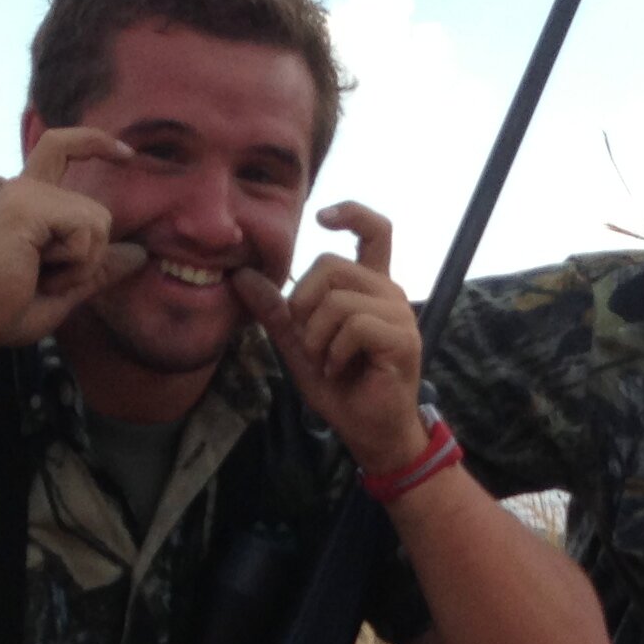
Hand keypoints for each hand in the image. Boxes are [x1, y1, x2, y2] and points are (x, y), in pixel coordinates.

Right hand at [0, 127, 145, 355]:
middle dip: (86, 262)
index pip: (62, 149)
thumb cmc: (2, 311)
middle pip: (100, 215)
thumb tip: (139, 254)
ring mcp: (23, 192)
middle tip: (40, 279)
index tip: (129, 155)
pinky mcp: (26, 203)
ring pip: (97, 223)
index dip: (96, 142)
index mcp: (28, 203)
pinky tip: (33, 268)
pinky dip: (72, 263)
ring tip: (33, 274)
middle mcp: (24, 189)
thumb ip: (97, 268)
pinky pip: (87, 229)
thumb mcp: (63, 290)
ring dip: (78, 266)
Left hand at [230, 203, 430, 473]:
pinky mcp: (402, 339)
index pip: (375, 230)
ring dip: (317, 337)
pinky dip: (334, 352)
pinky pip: (353, 325)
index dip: (350, 212)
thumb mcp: (298, 344)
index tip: (321, 218)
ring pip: (338, 298)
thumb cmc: (341, 389)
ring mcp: (399, 315)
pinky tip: (339, 370)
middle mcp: (389, 293)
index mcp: (369, 287)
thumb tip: (241, 275)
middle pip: (332, 265)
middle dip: (303, 304)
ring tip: (326, 362)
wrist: (369, 431)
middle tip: (309, 342)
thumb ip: (276, 310)